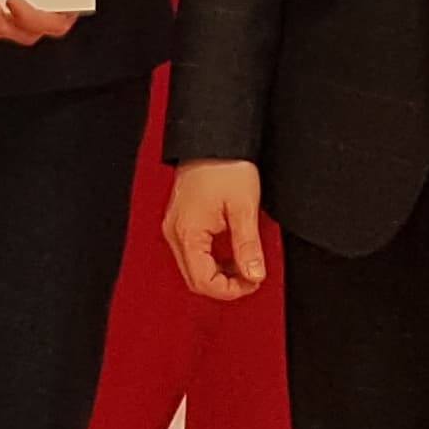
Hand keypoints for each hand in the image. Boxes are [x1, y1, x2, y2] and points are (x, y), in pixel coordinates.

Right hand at [164, 159, 268, 301]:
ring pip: (194, 267)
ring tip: (244, 262)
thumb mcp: (244, 208)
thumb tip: (254, 275)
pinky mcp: (181, 220)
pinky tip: (231, 251)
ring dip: (219, 272)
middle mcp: (175, 232)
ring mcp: (176, 226)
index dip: (231, 290)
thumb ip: (248, 246)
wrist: (214, 138)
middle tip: (251, 276)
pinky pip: (193, 251)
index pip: (203, 281)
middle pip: (195, 279)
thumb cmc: (225, 165)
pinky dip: (212, 258)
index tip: (253, 282)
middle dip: (225, 284)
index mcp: (187, 233)